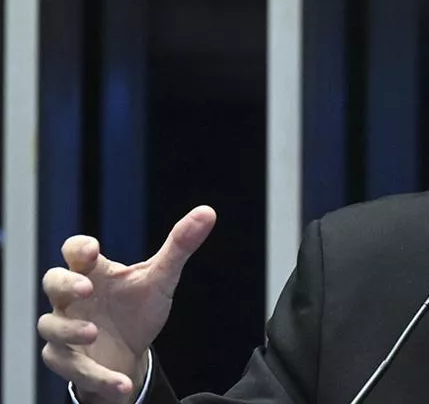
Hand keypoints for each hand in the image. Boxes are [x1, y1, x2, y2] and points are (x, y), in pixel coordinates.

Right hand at [38, 206, 216, 402]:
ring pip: (51, 326)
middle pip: (52, 282)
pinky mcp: (68, 361)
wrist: (131, 352)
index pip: (75, 251)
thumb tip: (208, 212)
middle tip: (86, 289)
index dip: (79, 248)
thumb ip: (180, 246)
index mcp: (94, 273)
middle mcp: (73, 299)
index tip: (92, 250)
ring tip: (92, 333)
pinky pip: (72, 368)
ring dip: (70, 330)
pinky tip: (121, 385)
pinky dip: (97, 377)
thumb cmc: (137, 308)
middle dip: (65, 284)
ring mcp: (66, 329)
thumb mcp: (161, 278)